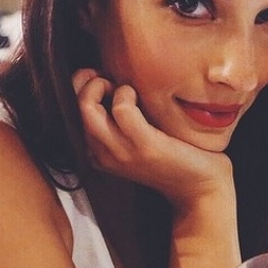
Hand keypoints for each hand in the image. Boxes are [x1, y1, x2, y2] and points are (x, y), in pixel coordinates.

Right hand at [72, 69, 233, 208]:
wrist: (200, 188)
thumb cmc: (173, 156)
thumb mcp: (136, 139)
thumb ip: (117, 120)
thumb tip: (110, 78)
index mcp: (97, 152)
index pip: (67, 112)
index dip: (80, 87)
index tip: (103, 80)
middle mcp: (102, 154)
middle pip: (73, 106)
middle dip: (87, 82)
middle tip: (111, 80)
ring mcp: (121, 151)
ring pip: (87, 107)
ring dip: (103, 85)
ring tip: (124, 88)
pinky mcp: (144, 145)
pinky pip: (121, 107)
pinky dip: (127, 92)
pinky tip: (140, 96)